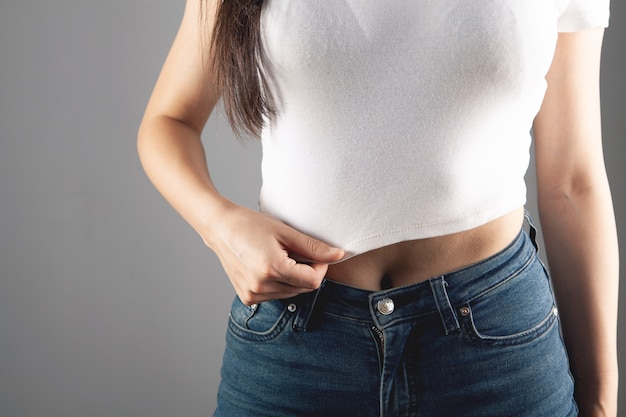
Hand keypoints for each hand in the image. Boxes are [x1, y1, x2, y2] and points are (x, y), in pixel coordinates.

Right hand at [203, 202, 344, 304]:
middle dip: (307, 272)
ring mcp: (252, 294)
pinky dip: (280, 283)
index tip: (316, 254)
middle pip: (303, 289)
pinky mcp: (247, 298)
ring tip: (278, 257)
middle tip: (295, 252)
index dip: (321, 267)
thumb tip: (339, 255)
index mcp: (271, 268)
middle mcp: (261, 286)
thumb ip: (314, 247)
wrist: (220, 228)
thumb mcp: (285, 232)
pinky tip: (268, 266)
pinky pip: (276, 296)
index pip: (313, 281)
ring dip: (293, 278)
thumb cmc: (251, 225)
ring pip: (291, 293)